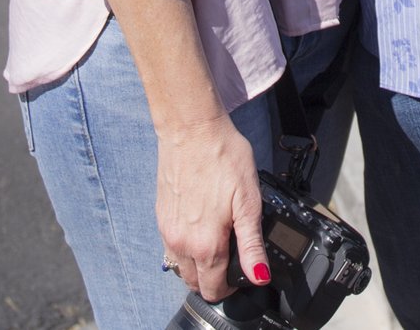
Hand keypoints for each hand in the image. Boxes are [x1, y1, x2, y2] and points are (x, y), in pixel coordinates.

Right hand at [154, 113, 270, 301]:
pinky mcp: (161, 217)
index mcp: (205, 245)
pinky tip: (200, 226)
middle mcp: (181, 243)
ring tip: (217, 241)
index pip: (214, 289)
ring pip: (181, 267)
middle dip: (213, 279)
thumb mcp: (249, 201)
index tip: (244, 272)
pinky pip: (171, 247)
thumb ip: (252, 244)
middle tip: (233, 257)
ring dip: (197, 265)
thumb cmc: (223, 157)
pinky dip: (185, 248)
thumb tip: (259, 276)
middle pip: (194, 283)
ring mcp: (167, 231)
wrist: (191, 129)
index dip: (232, 287)